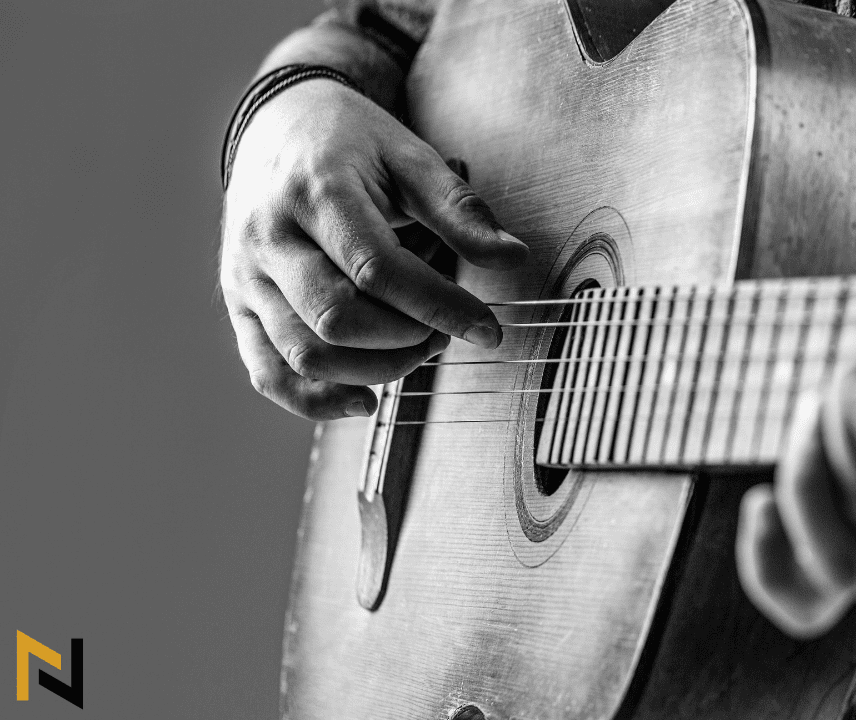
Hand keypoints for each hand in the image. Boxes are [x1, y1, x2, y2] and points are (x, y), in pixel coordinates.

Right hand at [219, 79, 527, 419]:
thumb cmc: (352, 143)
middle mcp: (269, 239)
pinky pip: (268, 373)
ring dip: (374, 370)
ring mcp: (246, 277)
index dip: (439, 307)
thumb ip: (460, 211)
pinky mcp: (238, 306)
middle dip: (405, 339)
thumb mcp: (411, 158)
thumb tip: (514, 258)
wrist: (277, 123)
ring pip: (304, 354)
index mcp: (315, 193)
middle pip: (337, 319)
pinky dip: (316, 401)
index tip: (488, 328)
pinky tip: (366, 400)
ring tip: (416, 347)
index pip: (377, 270)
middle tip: (444, 329)